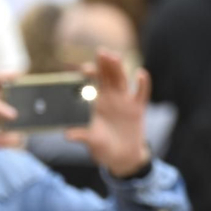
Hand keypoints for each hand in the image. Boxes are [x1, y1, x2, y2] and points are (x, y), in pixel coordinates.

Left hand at [65, 49, 150, 177]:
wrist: (122, 157)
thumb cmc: (103, 148)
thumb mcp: (92, 142)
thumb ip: (82, 136)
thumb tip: (67, 135)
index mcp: (96, 102)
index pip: (92, 83)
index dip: (90, 74)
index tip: (85, 69)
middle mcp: (110, 97)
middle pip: (107, 76)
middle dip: (104, 64)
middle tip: (101, 52)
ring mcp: (124, 100)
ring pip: (122, 80)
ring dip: (119, 68)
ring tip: (116, 57)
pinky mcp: (138, 108)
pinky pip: (141, 93)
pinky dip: (142, 83)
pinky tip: (141, 74)